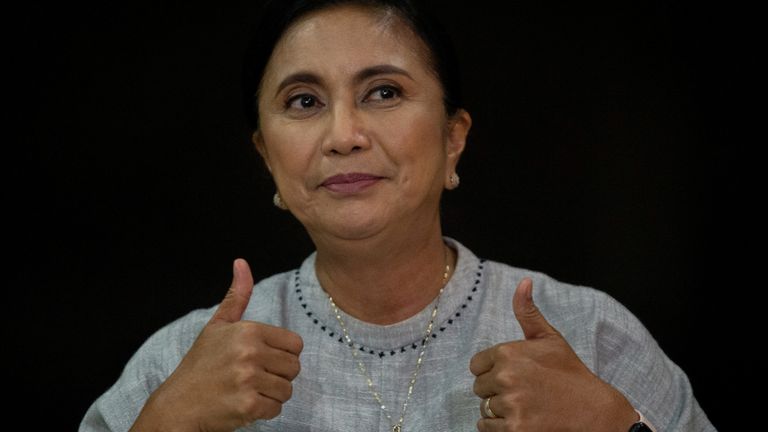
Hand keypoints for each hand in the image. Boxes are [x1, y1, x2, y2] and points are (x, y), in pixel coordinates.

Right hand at [131, 259, 303, 431]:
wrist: (178, 404)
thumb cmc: (201, 364)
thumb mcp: (217, 325)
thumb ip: (236, 296)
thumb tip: (241, 262)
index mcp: (249, 331)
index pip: (295, 344)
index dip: (282, 355)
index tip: (261, 360)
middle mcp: (250, 352)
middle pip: (294, 368)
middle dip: (278, 376)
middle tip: (253, 378)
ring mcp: (248, 379)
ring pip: (286, 390)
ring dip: (271, 395)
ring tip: (247, 390)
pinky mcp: (248, 405)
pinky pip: (276, 409)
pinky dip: (263, 412)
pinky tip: (244, 404)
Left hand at [469, 278, 636, 431]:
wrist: (593, 410)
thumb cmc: (569, 373)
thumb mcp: (549, 338)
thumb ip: (527, 311)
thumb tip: (524, 281)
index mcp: (507, 353)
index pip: (476, 366)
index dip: (493, 371)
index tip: (515, 376)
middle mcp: (505, 377)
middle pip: (479, 388)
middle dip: (496, 391)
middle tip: (524, 392)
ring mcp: (510, 404)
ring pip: (484, 409)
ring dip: (499, 410)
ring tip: (526, 406)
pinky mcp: (514, 429)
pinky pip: (486, 428)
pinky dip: (499, 428)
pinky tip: (522, 421)